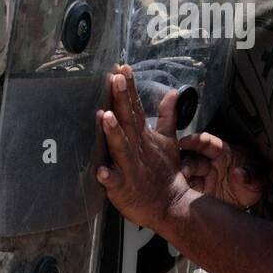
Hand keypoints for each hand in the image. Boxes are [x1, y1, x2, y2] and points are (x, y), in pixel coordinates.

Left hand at [96, 64, 193, 229]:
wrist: (171, 204)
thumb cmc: (165, 172)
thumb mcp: (169, 140)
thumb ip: (167, 115)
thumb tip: (172, 93)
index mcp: (144, 136)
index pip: (136, 107)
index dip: (129, 88)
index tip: (122, 68)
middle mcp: (137, 148)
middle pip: (128, 120)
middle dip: (121, 99)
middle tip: (115, 79)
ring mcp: (130, 167)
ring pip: (121, 147)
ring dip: (114, 133)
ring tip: (106, 117)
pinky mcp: (124, 187)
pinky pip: (115, 181)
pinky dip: (108, 176)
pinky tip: (100, 171)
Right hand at [179, 132, 264, 208]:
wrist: (253, 203)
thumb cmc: (254, 182)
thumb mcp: (258, 178)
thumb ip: (250, 175)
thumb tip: (239, 173)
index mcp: (222, 151)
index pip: (206, 142)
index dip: (195, 140)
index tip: (185, 141)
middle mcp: (208, 162)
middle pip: (192, 159)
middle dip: (185, 164)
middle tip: (183, 172)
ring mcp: (201, 177)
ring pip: (186, 175)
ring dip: (181, 180)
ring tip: (180, 186)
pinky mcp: (197, 192)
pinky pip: (186, 191)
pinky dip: (182, 193)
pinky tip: (182, 197)